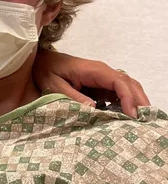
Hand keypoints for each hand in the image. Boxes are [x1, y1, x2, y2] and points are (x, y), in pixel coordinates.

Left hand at [33, 49, 148, 117]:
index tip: (131, 115)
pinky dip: (126, 103)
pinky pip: (118, 92)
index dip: (128, 97)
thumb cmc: (46, 70)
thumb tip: (93, 108)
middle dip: (138, 101)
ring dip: (135, 102)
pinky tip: (125, 117)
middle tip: (143, 122)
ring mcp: (103, 78)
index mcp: (92, 70)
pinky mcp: (100, 84)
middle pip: (129, 84)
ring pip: (127, 87)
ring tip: (139, 121)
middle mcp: (102, 72)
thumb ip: (72, 96)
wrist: (41, 61)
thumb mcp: (54, 84)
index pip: (118, 81)